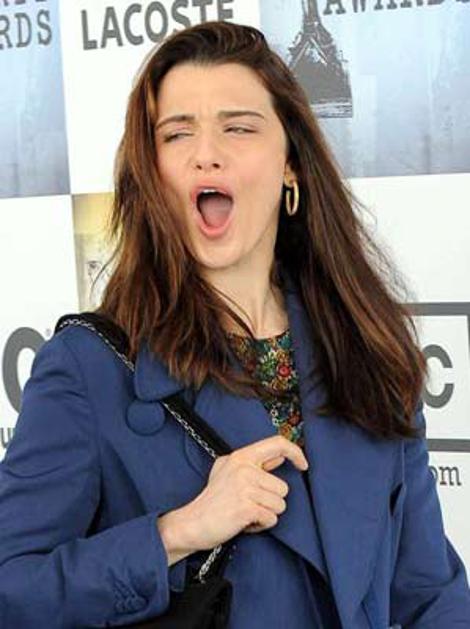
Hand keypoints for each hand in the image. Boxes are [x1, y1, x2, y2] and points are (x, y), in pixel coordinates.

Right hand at [173, 434, 308, 550]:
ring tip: (246, 513)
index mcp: (241, 456)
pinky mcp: (246, 507)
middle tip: (249, 504)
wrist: (192, 523)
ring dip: (266, 514)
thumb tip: (279, 458)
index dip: (295, 453)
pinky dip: (260, 525)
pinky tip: (244, 522)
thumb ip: (253, 463)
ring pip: (280, 505)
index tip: (303, 465)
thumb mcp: (228, 471)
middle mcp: (244, 468)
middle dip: (271, 501)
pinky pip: (271, 519)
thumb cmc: (212, 500)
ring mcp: (245, 487)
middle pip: (283, 487)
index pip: (277, 444)